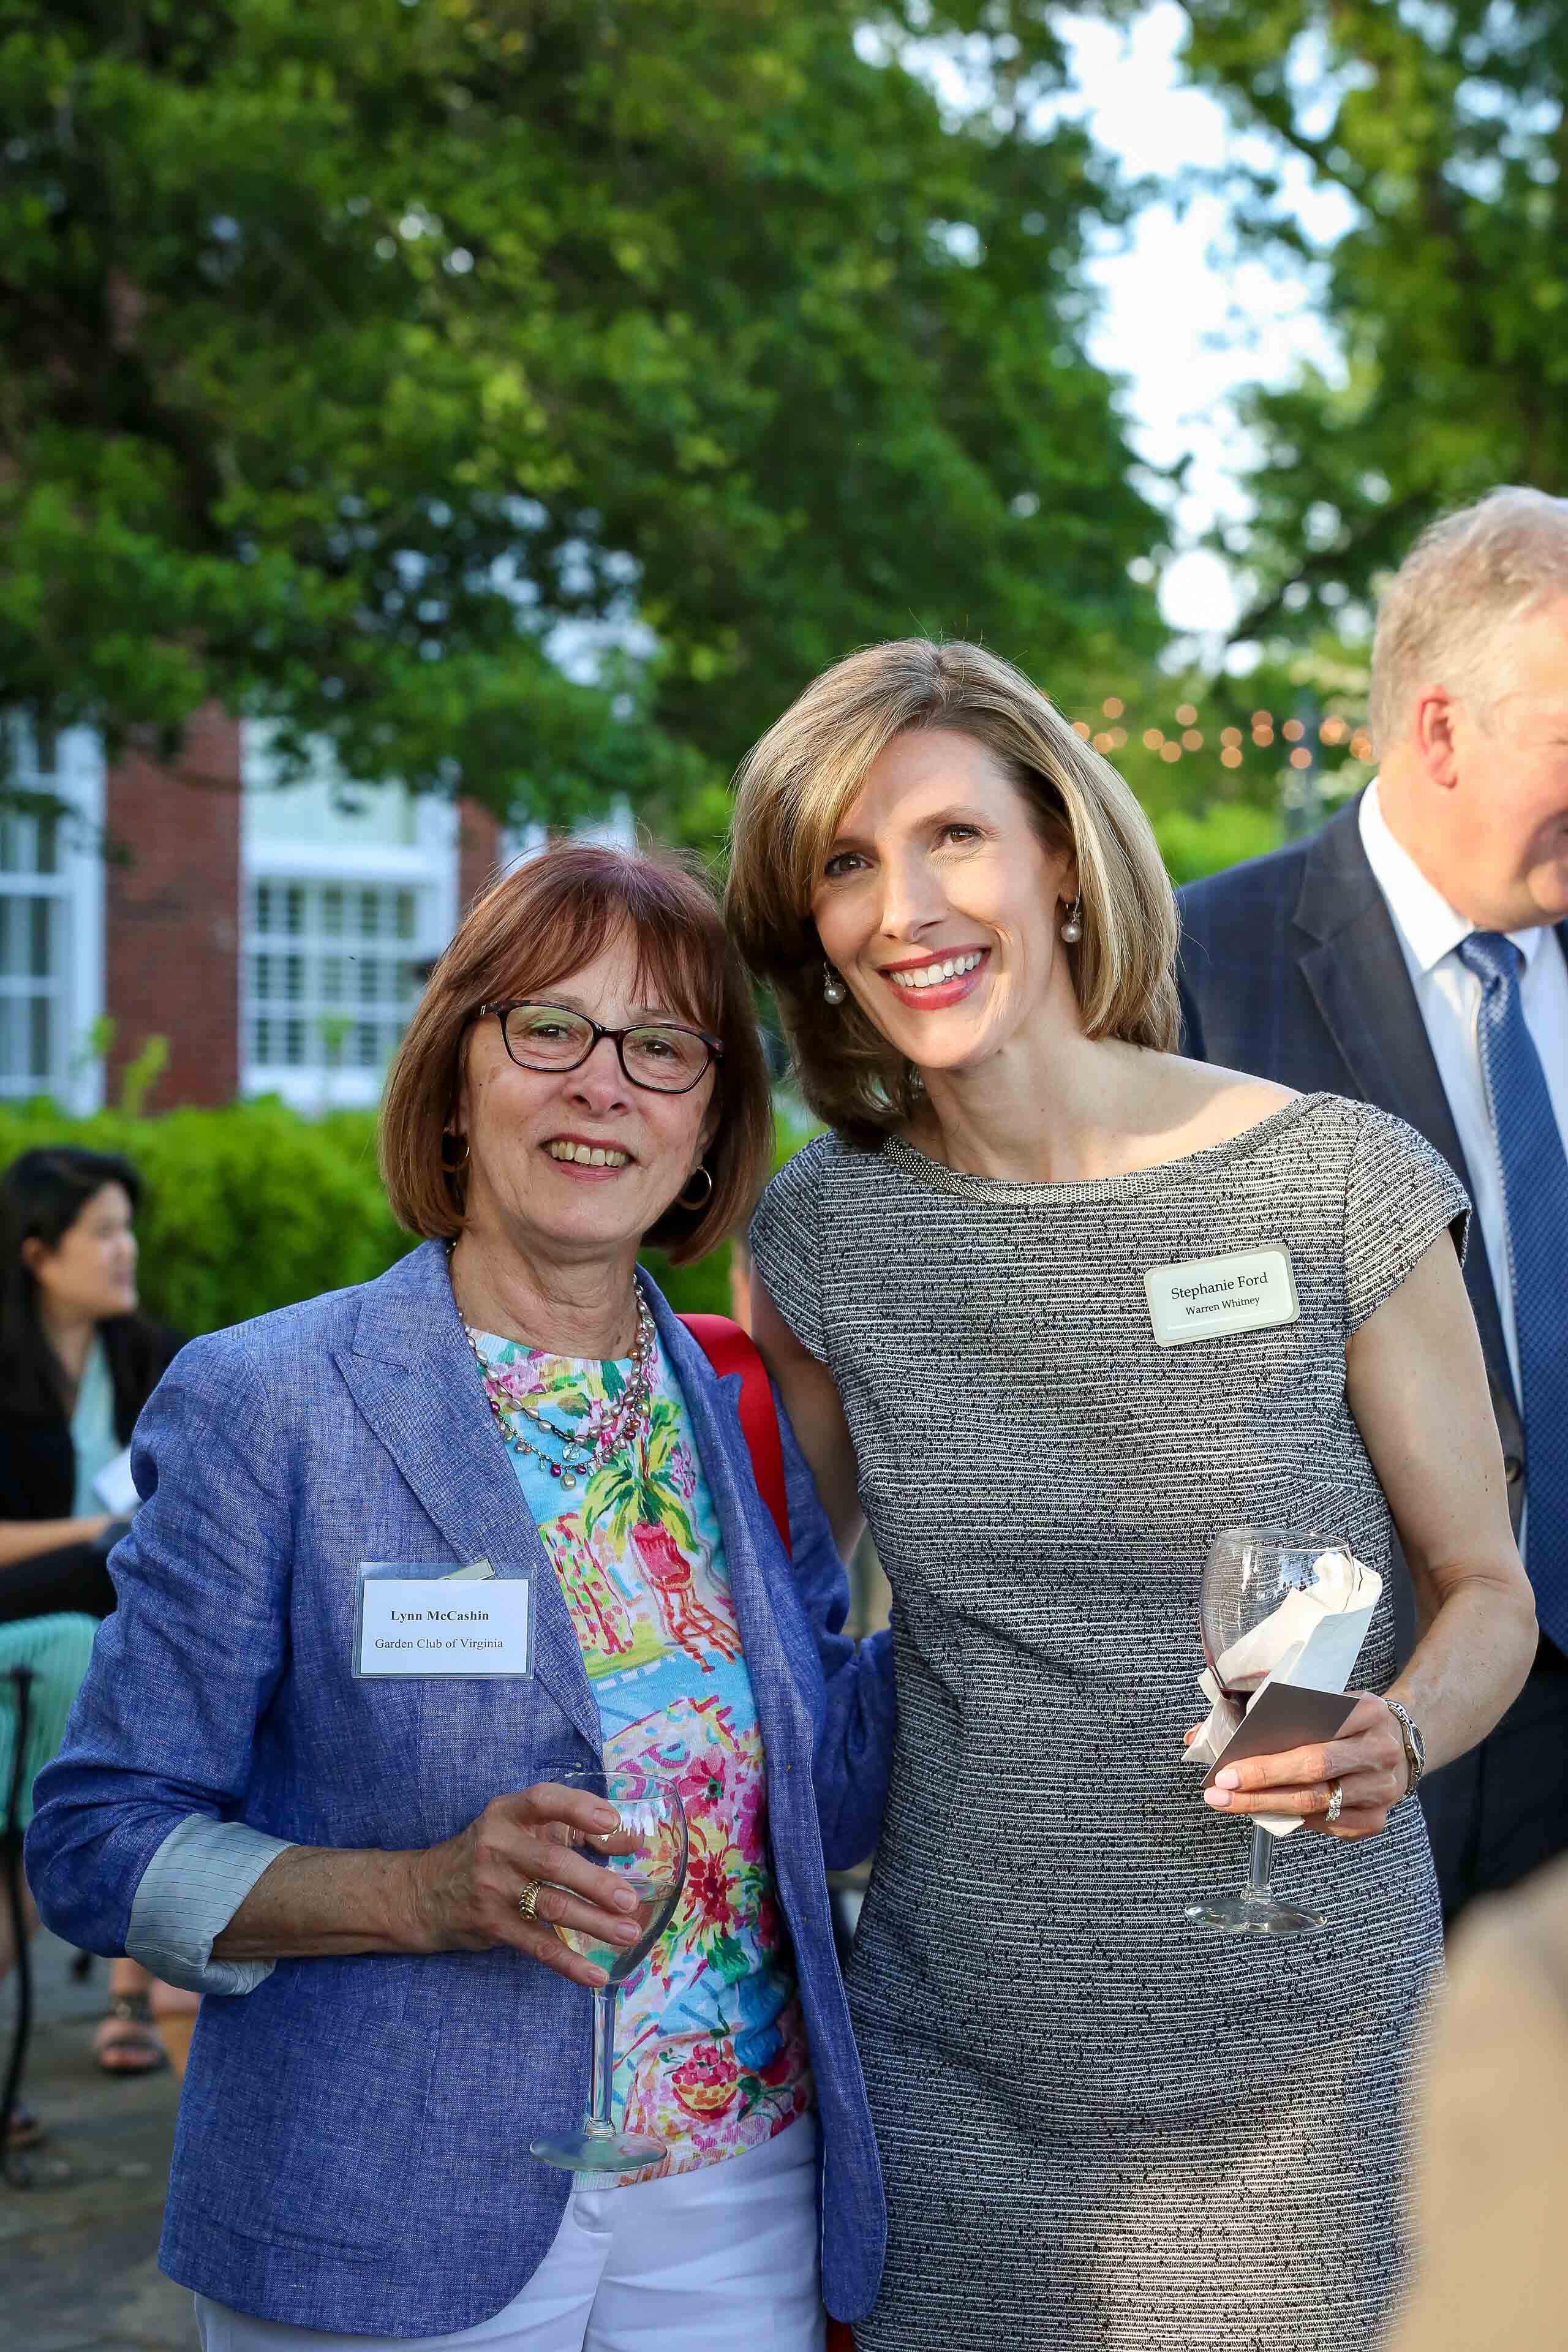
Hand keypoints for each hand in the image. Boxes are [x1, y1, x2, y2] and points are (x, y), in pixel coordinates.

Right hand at [405, 1781, 643, 1986]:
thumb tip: (632, 1840)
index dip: (578, 1808)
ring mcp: (494, 1888)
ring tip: (628, 1932)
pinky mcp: (492, 1925)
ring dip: (593, 1922)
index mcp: (508, 1813)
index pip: (543, 1801)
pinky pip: (536, 1945)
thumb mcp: (524, 1829)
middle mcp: (498, 1846)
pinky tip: (596, 1974)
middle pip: (553, 1862)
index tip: (611, 1822)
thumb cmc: (494, 1852)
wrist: (427, 1891)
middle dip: (595, 1882)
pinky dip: (568, 1962)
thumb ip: (577, 1829)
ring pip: (550, 1906)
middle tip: (629, 1899)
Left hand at [1198, 1692, 1410, 1839]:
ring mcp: (1382, 1788)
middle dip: (1261, 1784)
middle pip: (1314, 1771)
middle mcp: (1379, 1750)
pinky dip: (1295, 1821)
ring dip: (1269, 1807)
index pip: (1313, 1735)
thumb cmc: (1345, 1718)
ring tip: (1230, 1804)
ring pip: (1318, 1803)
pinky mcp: (1378, 1818)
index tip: (1228, 1767)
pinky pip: (1329, 1825)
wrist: (1401, 1740)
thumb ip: (1271, 1712)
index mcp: (1367, 1710)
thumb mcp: (1322, 1700)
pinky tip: (1267, 1815)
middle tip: (1221, 1791)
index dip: (1269, 1757)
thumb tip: (1198, 1735)